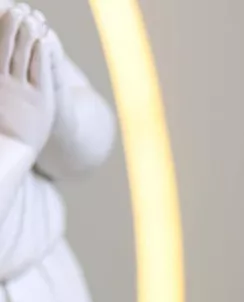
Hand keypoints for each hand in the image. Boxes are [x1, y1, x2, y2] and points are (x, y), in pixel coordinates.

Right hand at [0, 4, 53, 155]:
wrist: (10, 151)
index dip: (0, 28)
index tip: (4, 11)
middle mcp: (3, 81)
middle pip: (7, 46)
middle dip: (13, 25)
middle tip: (19, 9)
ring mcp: (21, 90)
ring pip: (24, 55)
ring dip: (28, 34)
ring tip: (32, 17)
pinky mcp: (40, 100)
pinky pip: (39, 72)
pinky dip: (40, 53)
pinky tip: (44, 39)